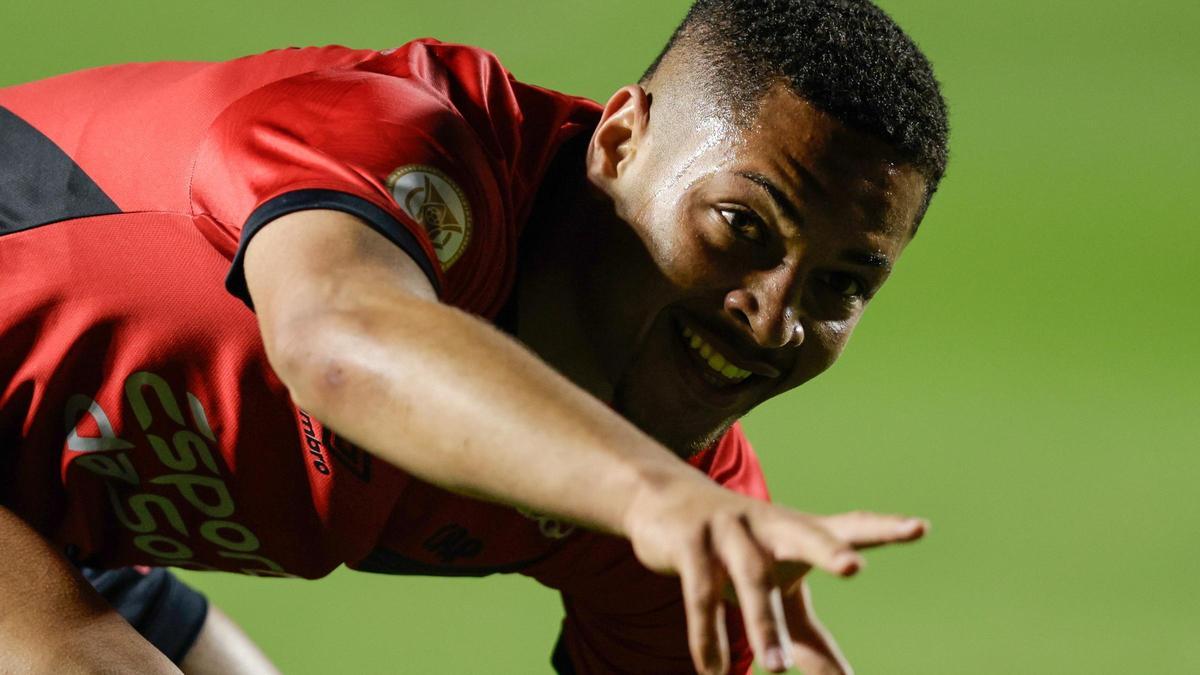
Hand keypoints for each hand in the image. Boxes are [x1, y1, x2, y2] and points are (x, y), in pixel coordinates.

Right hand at [623, 480, 925, 674]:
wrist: (664, 503)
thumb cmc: (739, 549)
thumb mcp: (776, 589)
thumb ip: (810, 638)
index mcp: (799, 529)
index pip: (848, 526)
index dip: (884, 528)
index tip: (920, 528)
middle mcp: (769, 522)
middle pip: (803, 534)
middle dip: (827, 549)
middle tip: (854, 566)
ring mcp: (728, 528)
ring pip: (750, 576)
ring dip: (763, 624)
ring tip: (777, 668)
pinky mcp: (690, 541)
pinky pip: (701, 592)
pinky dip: (707, 635)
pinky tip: (713, 670)